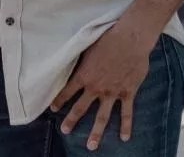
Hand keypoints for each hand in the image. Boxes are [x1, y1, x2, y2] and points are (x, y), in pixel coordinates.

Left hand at [50, 21, 154, 150]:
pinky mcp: (128, 92)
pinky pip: (126, 113)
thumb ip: (82, 59)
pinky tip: (124, 138)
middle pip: (81, 108)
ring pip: (102, 117)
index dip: (59, 100)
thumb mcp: (88, 45)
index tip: (52, 109)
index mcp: (85, 74)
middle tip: (64, 130)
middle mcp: (96, 87)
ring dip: (96, 132)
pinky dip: (126, 126)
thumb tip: (73, 58)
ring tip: (91, 146)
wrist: (131, 39)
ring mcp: (112, 92)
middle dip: (72, 120)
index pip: (68, 91)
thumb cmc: (109, 37)